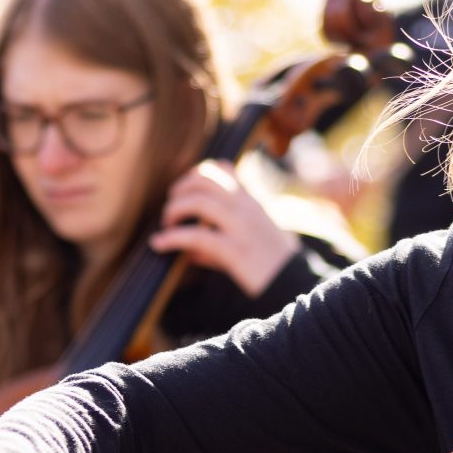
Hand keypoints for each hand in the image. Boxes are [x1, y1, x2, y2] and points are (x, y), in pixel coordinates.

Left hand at [151, 161, 300, 297]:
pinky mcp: (235, 251)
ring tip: (166, 224)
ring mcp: (241, 228)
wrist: (293, 283)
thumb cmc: (270, 262)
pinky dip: (172, 238)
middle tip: (171, 207)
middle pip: (205, 180)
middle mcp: (246, 208)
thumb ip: (223, 233)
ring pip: (199, 203)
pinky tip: (159, 244)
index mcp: (251, 201)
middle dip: (180, 189)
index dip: (195, 175)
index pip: (221, 169)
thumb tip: (190, 248)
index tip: (182, 190)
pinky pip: (196, 236)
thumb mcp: (252, 236)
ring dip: (175, 210)